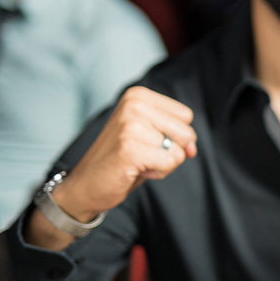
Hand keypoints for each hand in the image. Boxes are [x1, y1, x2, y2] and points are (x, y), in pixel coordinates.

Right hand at [52, 86, 197, 220]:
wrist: (87, 184)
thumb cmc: (122, 159)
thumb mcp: (150, 137)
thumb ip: (176, 135)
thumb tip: (192, 148)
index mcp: (138, 95)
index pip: (186, 116)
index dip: (174, 136)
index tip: (148, 142)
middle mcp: (134, 105)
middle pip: (186, 132)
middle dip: (171, 150)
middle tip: (143, 154)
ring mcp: (130, 125)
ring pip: (179, 150)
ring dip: (163, 163)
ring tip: (138, 162)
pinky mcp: (130, 148)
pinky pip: (170, 162)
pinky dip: (159, 172)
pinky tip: (137, 170)